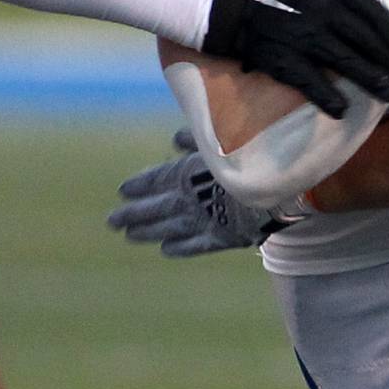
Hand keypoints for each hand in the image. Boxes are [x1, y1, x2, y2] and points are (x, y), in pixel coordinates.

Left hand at [107, 129, 302, 255]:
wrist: (276, 188)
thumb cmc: (249, 154)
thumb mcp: (221, 137)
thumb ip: (197, 139)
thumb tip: (176, 139)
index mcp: (187, 174)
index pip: (157, 180)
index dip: (140, 185)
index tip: (122, 190)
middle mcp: (190, 200)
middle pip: (156, 208)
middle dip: (133, 213)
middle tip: (111, 221)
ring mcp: (205, 221)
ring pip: (170, 229)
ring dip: (149, 232)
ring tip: (130, 236)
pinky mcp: (223, 237)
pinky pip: (196, 245)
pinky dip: (181, 247)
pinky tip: (167, 250)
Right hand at [202, 0, 388, 117]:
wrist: (234, 3)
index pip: (369, 10)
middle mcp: (324, 15)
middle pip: (364, 41)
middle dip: (388, 62)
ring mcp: (306, 40)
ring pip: (346, 63)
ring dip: (371, 80)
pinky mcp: (287, 61)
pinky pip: (312, 83)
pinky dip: (328, 98)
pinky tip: (344, 110)